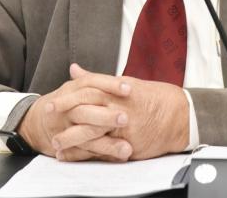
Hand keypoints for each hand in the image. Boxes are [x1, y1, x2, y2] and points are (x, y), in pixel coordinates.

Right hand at [17, 64, 133, 161]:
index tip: (129, 89)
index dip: (110, 85)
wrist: (36, 120)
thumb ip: (99, 85)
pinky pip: (82, 153)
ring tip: (128, 149)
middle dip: (106, 115)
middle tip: (126, 118)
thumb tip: (129, 82)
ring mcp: (65, 128)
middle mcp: (68, 108)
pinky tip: (118, 160)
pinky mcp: (66, 146)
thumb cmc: (67, 102)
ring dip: (107, 143)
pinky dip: (98, 157)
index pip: (92, 83)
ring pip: (85, 135)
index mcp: (73, 89)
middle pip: (87, 110)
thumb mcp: (78, 88)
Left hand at [52, 64, 189, 161]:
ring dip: (72, 139)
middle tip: (47, 121)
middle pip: (87, 110)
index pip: (88, 91)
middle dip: (65, 117)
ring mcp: (125, 127)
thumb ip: (97, 79)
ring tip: (56, 144)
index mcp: (118, 90)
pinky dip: (86, 154)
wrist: (180, 115)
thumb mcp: (125, 83)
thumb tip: (74, 70)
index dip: (68, 97)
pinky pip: (104, 150)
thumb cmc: (153, 98)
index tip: (51, 103)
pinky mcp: (130, 144)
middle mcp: (120, 107)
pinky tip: (72, 156)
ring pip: (93, 133)